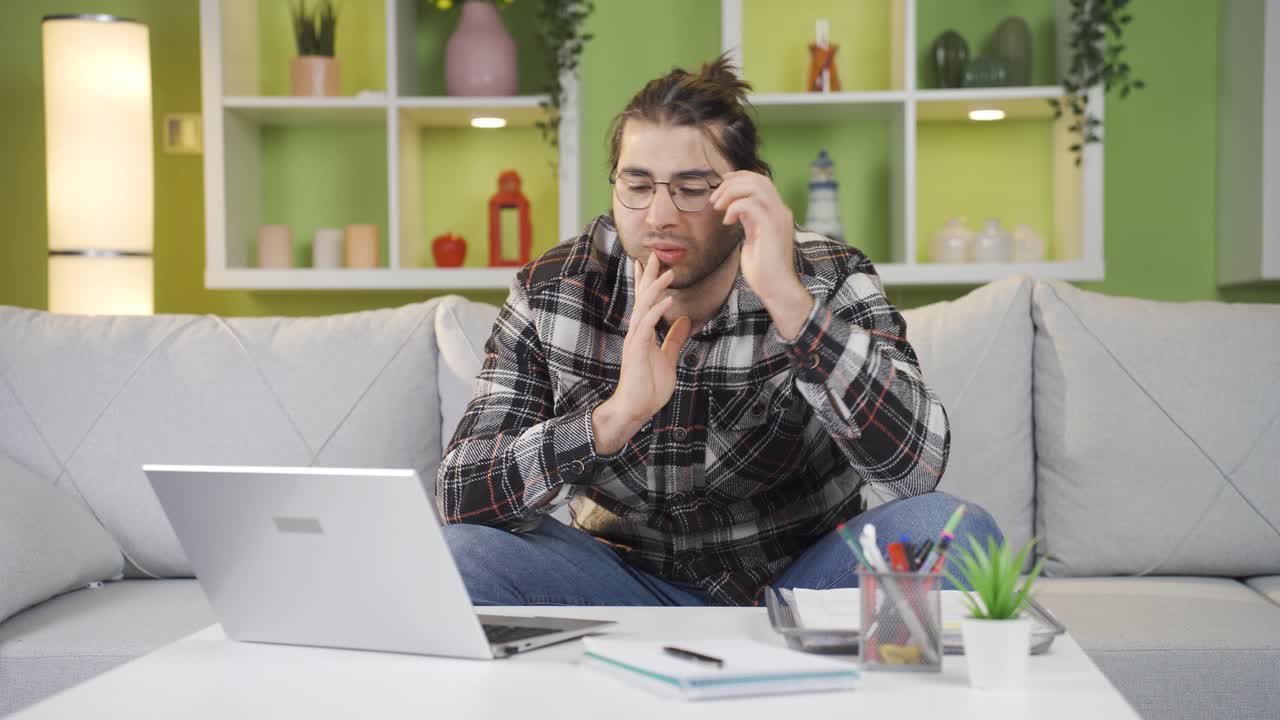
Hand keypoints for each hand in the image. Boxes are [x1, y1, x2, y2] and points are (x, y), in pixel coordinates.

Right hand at [591, 257, 690, 454]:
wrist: (637, 408)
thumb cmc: (649, 386)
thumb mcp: (668, 358)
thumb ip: (674, 339)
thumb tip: (683, 320)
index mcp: (643, 333)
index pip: (645, 302)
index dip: (648, 282)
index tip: (651, 264)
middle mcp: (636, 332)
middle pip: (642, 298)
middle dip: (649, 276)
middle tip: (655, 254)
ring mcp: (635, 339)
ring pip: (644, 307)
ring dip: (656, 288)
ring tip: (669, 272)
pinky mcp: (636, 349)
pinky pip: (647, 325)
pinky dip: (658, 311)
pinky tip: (668, 299)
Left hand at [710, 171, 813, 339]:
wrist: (776, 289)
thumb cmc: (763, 270)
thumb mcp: (753, 239)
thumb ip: (749, 222)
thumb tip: (736, 210)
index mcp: (777, 213)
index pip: (761, 182)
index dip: (740, 176)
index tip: (722, 181)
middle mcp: (780, 211)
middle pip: (758, 179)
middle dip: (732, 183)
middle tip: (715, 199)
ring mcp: (778, 218)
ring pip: (755, 187)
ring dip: (731, 192)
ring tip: (718, 207)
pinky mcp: (771, 227)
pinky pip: (750, 204)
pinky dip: (734, 208)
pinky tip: (727, 222)